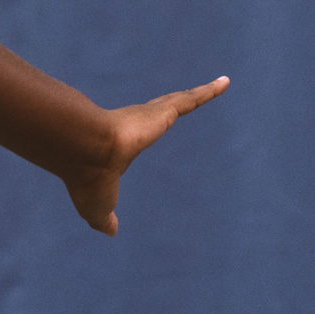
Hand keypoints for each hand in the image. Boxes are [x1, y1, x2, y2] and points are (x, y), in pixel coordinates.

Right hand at [60, 76, 227, 234]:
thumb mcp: (97, 208)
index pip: (131, 141)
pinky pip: (191, 99)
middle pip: (157, 115)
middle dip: (166, 110)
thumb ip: (104, 219)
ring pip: (178, 102)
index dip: (134, 140)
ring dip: (197, 94)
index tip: (138, 139)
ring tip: (218, 85)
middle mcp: (133, 126)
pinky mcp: (163, 111)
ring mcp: (149, 116)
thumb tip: (111, 231)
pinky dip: (209, 91)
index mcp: (117, 147)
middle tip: (175, 106)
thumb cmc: (89, 180)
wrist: (88, 152)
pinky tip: (226, 82)